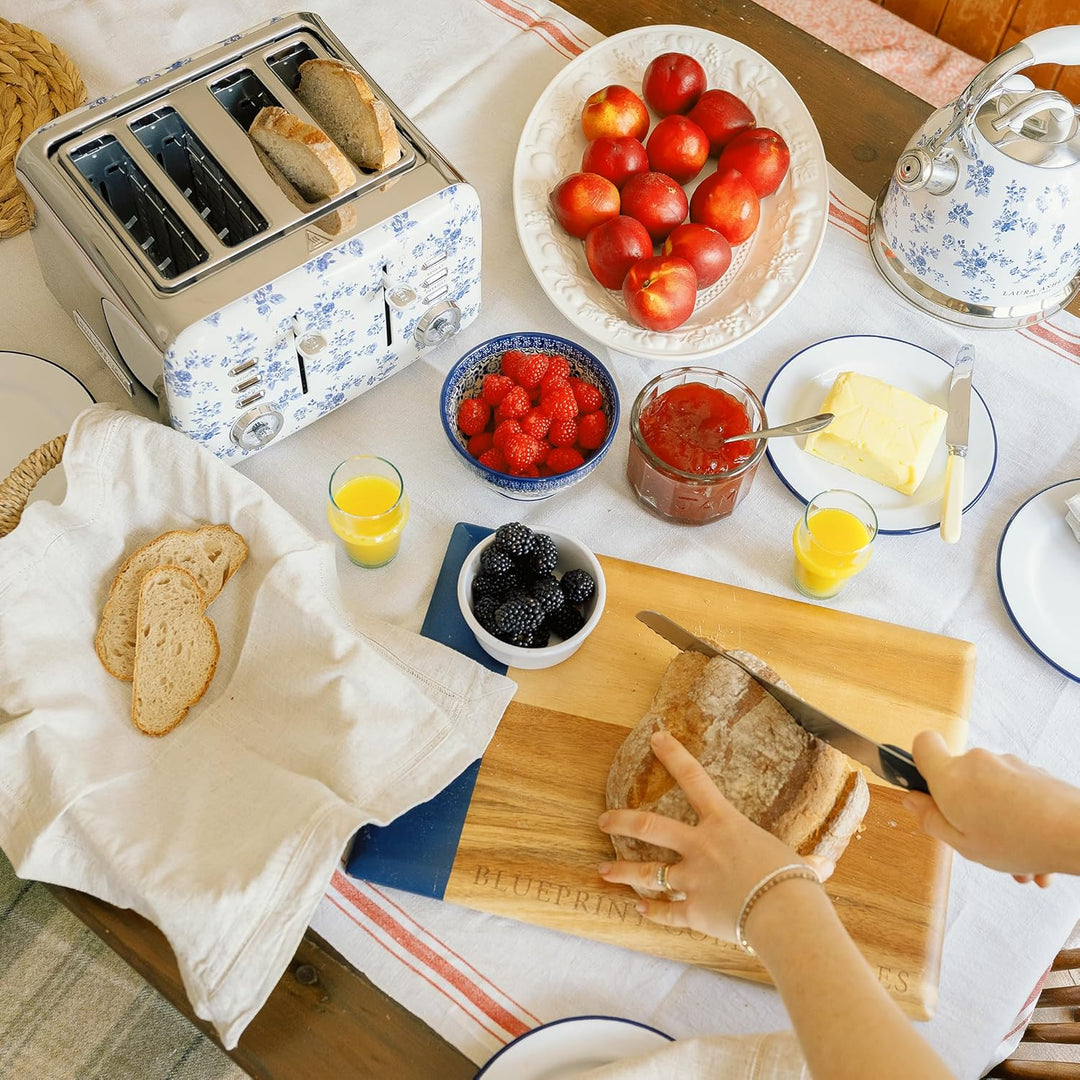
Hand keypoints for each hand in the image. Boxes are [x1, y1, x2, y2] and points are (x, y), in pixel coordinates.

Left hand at [596, 729, 827, 941]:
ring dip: (622, 872)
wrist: (785, 915)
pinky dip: (652, 913)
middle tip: (603, 820)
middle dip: (621, 821)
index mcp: (725, 824)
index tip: (656, 738)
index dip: (673, 755)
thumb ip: (805, 864)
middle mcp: (700, 847)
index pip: (695, 779)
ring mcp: (692, 879)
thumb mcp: (798, 864)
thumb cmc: (794, 883)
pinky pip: (666, 912)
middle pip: (649, 825)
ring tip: (603, 872)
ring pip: (647, 873)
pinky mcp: (692, 911)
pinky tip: (639, 912)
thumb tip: (824, 867)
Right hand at [902, 730, 1079, 881]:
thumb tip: (911, 800)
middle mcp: (978, 762)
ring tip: (1016, 862)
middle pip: (959, 778)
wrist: (1077, 833)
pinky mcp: (1035, 773)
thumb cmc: (1018, 839)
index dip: (920, 762)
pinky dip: (1021, 821)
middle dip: (966, 809)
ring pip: (991, 792)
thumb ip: (930, 820)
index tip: (928, 788)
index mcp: (951, 776)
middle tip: (977, 841)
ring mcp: (1010, 765)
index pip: (923, 744)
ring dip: (998, 823)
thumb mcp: (961, 843)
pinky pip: (1017, 796)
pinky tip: (1034, 858)